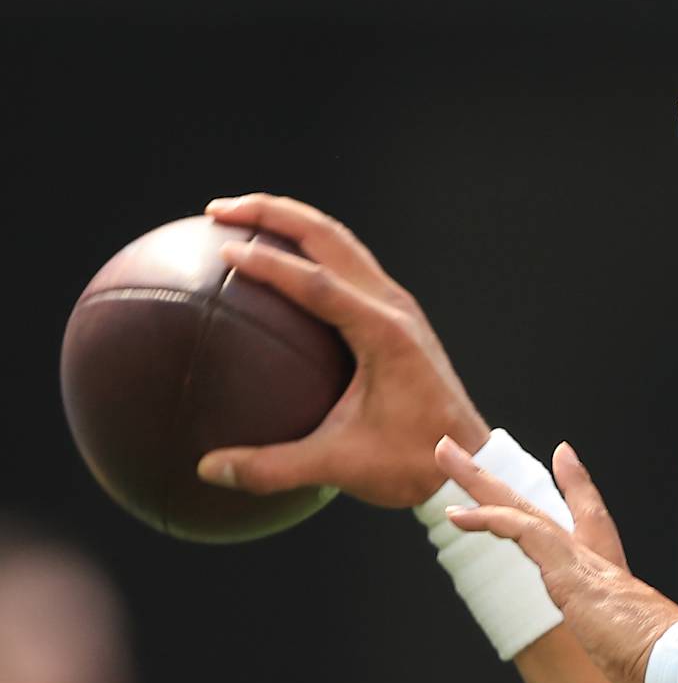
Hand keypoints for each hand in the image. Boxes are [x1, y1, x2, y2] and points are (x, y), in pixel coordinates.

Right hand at [195, 194, 490, 507]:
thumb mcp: (341, 466)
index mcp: (384, 333)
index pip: (319, 283)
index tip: (223, 250)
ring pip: (339, 243)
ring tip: (238, 218)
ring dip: (290, 223)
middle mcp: (393, 308)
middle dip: (273, 213)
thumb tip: (208, 470)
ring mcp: (397, 307)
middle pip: (329, 238)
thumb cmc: (410, 463)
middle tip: (218, 211)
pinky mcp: (394, 316)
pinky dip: (306, 252)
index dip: (270, 263)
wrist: (464, 460)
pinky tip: (270, 265)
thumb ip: (274, 468)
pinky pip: (345, 267)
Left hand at [434, 436, 677, 682]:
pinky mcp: (573, 574)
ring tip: (445, 456)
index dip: (578, 489)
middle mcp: (601, 567)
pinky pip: (525, 533)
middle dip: (502, 482)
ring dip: (481, 484)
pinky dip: (492, 519)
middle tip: (467, 451)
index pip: (594, 526)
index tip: (563, 457)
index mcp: (618, 590)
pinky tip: (458, 514)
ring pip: (524, 510)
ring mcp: (586, 567)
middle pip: (545, 509)